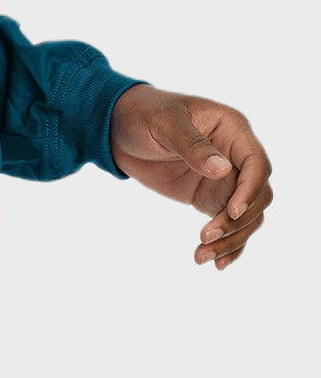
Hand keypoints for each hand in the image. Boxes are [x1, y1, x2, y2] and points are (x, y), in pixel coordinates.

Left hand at [108, 83, 272, 270]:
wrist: (119, 127)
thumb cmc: (143, 113)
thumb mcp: (164, 122)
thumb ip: (192, 145)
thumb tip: (223, 170)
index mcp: (232, 130)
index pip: (257, 164)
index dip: (251, 190)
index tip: (232, 212)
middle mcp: (235, 156)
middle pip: (258, 195)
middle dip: (238, 221)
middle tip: (206, 236)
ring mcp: (224, 179)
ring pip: (246, 216)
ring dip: (231, 239)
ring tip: (202, 256)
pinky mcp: (209, 197)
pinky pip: (228, 224)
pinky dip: (227, 244)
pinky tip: (216, 264)